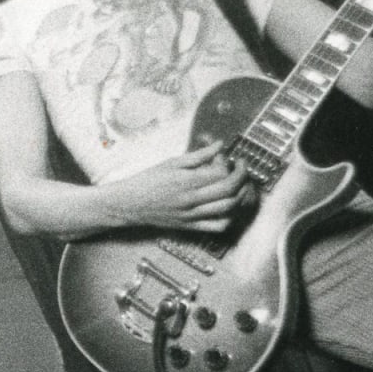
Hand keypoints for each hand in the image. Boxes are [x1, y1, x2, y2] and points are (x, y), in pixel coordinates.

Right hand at [108, 144, 253, 233]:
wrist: (129, 204)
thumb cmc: (148, 181)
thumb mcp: (171, 162)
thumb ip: (198, 155)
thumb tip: (219, 145)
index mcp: (186, 181)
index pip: (222, 173)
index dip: (231, 164)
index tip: (230, 158)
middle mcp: (192, 200)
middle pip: (230, 190)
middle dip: (243, 178)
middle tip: (242, 169)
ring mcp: (192, 216)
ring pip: (228, 209)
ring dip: (240, 196)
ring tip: (239, 186)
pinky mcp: (190, 226)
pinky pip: (218, 226)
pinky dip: (230, 216)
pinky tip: (229, 206)